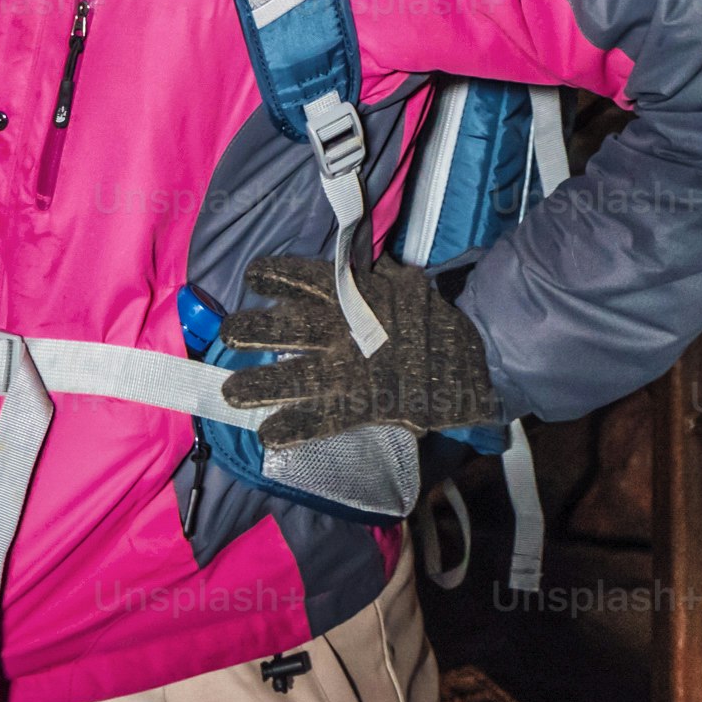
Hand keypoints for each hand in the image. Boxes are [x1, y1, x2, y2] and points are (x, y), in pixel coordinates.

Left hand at [216, 247, 499, 446]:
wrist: (470, 362)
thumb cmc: (433, 321)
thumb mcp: (403, 285)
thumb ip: (372, 279)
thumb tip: (356, 266)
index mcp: (352, 295)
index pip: (300, 277)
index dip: (271, 276)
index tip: (253, 279)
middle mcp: (340, 329)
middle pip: (281, 328)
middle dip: (250, 331)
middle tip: (230, 334)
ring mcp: (347, 371)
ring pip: (288, 377)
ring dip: (256, 386)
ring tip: (231, 392)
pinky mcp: (357, 407)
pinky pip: (316, 420)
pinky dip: (290, 429)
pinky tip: (268, 435)